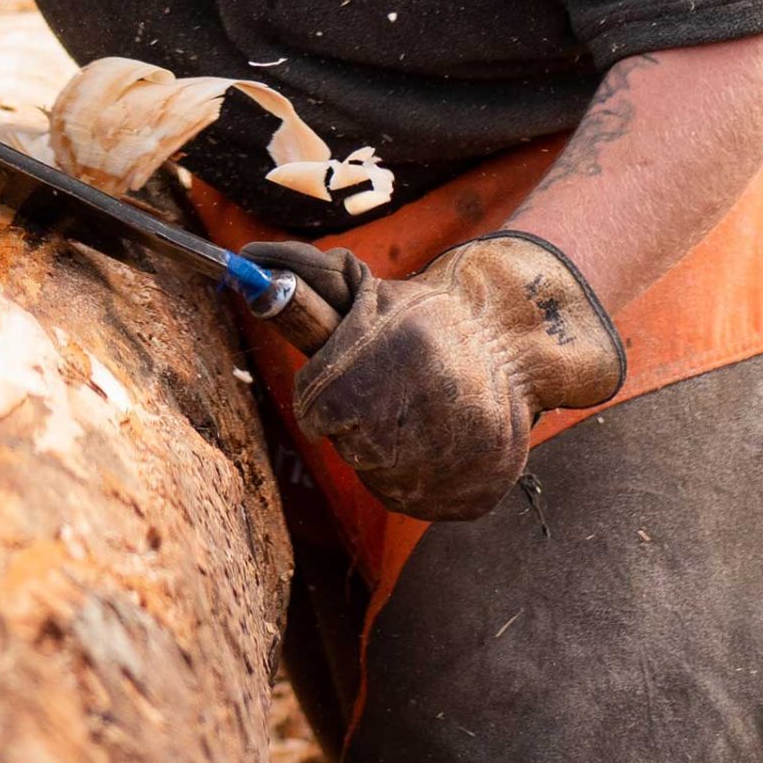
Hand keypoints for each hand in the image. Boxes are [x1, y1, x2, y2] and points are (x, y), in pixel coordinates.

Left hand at [247, 230, 624, 520]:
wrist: (512, 347)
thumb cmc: (425, 317)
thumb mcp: (371, 294)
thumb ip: (309, 290)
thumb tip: (250, 263)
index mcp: (397, 358)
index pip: (317, 407)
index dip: (324, 392)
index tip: (339, 378)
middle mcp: (427, 418)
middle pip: (347, 441)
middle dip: (354, 416)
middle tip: (386, 389)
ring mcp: (453, 467)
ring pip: (377, 473)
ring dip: (383, 445)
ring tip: (415, 410)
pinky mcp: (470, 500)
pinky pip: (412, 495)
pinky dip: (416, 472)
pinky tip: (437, 436)